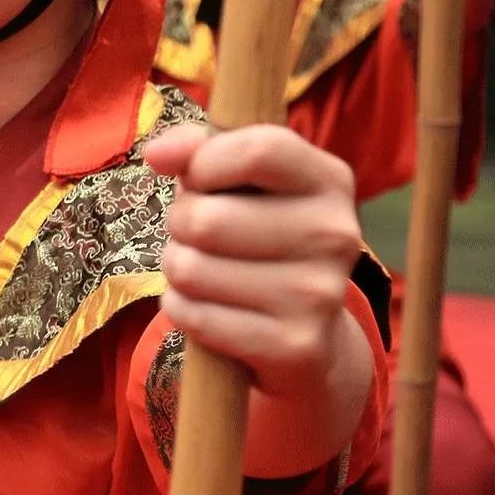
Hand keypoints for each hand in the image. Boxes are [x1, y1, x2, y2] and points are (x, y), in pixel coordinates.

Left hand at [148, 123, 363, 398]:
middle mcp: (336, 235)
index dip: (205, 163)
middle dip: (179, 225)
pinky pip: (193, 315)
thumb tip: (158, 152)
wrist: (306, 335)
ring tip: (207, 271)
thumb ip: (198, 149)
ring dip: (178, 269)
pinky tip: (212, 307)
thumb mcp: (237, 181)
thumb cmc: (258, 234)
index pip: (259, 151)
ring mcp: (320, 294)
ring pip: (190, 270)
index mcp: (329, 180)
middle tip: (200, 237)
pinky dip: (183, 309)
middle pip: (205, 219)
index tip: (198, 179)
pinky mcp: (296, 344)